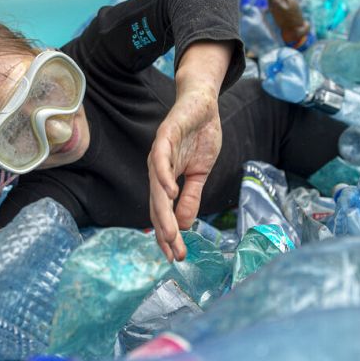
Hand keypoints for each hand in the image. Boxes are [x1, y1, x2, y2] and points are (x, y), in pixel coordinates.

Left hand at [148, 86, 221, 261]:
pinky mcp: (164, 137)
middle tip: (174, 253)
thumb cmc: (199, 137)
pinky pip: (161, 159)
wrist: (202, 104)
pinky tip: (170, 194)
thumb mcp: (200, 173)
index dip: (168, 234)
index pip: (163, 213)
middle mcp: (157, 170)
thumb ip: (191, 197)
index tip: (174, 256)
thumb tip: (185, 225)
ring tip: (169, 233)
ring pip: (157, 187)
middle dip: (165, 231)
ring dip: (163, 212)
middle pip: (157, 206)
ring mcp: (159, 153)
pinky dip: (164, 177)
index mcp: (165, 180)